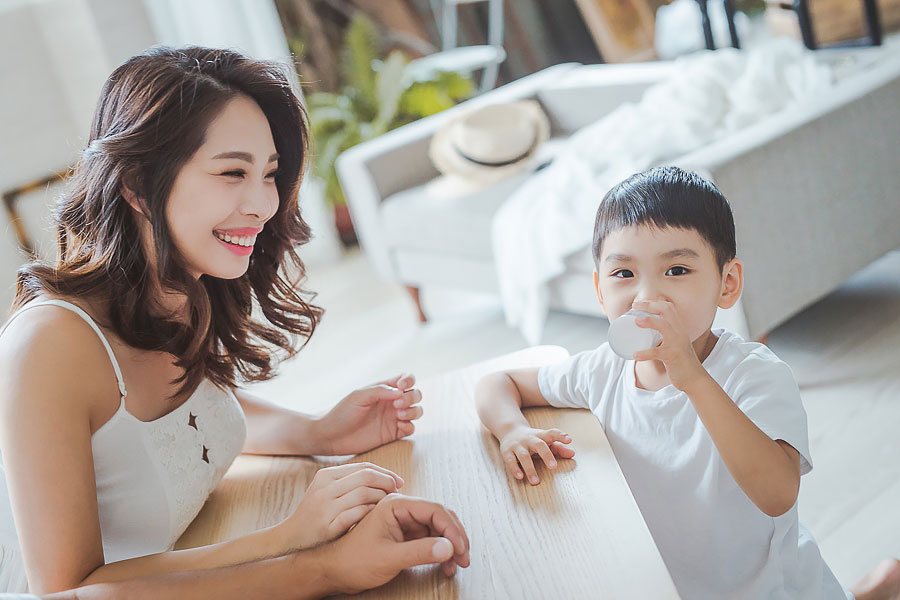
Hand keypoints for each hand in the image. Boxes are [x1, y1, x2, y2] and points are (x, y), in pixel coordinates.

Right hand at [280, 463, 402, 549]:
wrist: (292, 538)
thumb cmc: (317, 513)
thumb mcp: (328, 490)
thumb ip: (350, 481)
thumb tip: (385, 476)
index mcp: (326, 475)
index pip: (364, 467)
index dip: (386, 472)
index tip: (398, 482)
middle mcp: (324, 488)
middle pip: (366, 477)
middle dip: (387, 483)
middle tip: (397, 493)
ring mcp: (325, 507)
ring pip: (364, 494)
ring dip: (382, 499)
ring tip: (388, 506)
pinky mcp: (327, 526)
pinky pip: (357, 514)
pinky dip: (371, 513)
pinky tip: (377, 517)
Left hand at [318, 374, 422, 454]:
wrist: (332, 436)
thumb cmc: (342, 412)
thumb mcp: (358, 396)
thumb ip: (379, 391)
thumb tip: (400, 391)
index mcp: (384, 389)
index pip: (405, 379)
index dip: (409, 380)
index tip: (402, 386)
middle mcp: (391, 402)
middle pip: (415, 395)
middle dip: (412, 397)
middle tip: (397, 404)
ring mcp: (393, 418)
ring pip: (416, 411)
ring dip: (413, 411)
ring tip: (399, 415)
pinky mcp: (393, 434)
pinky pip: (410, 428)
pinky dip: (409, 425)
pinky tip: (398, 425)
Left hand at [319, 494, 469, 594]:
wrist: (335, 571)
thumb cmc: (353, 561)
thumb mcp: (389, 558)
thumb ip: (420, 552)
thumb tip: (449, 548)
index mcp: (395, 504)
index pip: (434, 510)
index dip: (452, 530)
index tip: (459, 550)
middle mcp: (402, 509)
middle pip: (440, 517)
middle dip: (455, 538)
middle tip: (464, 559)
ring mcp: (404, 522)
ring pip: (438, 529)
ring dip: (450, 546)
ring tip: (456, 565)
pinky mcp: (405, 534)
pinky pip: (431, 539)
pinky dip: (441, 551)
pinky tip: (445, 565)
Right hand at [499, 425, 573, 484]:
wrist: (510, 430)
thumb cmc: (533, 440)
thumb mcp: (545, 441)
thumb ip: (559, 448)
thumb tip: (572, 454)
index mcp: (540, 436)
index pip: (551, 433)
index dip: (560, 436)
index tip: (569, 440)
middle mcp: (529, 439)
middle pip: (538, 445)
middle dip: (546, 455)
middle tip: (553, 467)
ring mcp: (518, 445)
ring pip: (524, 456)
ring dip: (530, 468)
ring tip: (536, 481)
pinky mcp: (507, 452)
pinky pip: (510, 460)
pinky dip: (514, 469)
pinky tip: (520, 476)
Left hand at [630, 300, 707, 391]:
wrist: (695, 379)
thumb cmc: (680, 361)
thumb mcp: (674, 344)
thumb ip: (664, 338)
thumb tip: (644, 335)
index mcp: (678, 328)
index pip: (668, 307)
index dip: (653, 302)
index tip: (638, 304)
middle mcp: (679, 332)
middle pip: (666, 310)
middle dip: (650, 305)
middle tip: (634, 306)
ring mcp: (677, 343)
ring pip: (664, 326)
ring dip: (650, 321)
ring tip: (636, 321)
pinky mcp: (673, 356)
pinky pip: (658, 353)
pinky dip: (645, 353)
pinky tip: (635, 354)